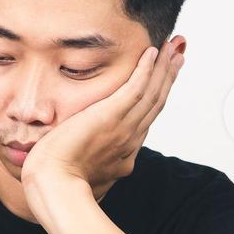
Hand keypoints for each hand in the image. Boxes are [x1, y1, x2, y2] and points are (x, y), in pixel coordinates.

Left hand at [21, 36, 185, 195]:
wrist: (55, 187)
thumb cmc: (58, 185)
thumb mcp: (82, 177)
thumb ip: (88, 167)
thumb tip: (84, 163)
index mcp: (124, 154)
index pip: (144, 119)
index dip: (156, 97)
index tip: (163, 82)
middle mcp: (130, 140)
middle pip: (155, 103)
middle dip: (168, 76)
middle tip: (179, 54)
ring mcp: (123, 128)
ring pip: (151, 93)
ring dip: (164, 67)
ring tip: (174, 46)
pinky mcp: (111, 117)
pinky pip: (136, 89)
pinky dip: (146, 70)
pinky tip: (153, 52)